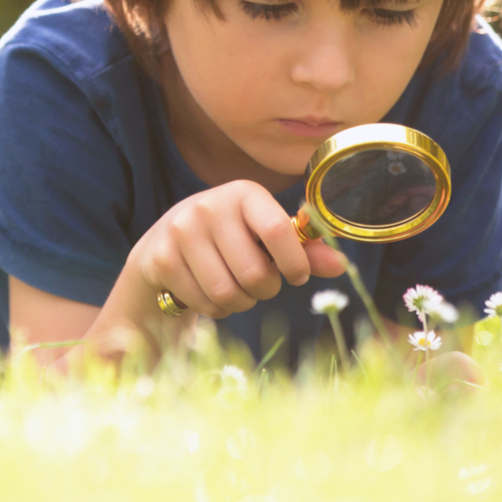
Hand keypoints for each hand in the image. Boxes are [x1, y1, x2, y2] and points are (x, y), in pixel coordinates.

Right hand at [126, 180, 348, 320]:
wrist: (162, 246)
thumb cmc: (229, 241)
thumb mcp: (263, 236)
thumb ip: (302, 250)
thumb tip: (340, 266)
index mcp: (243, 193)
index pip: (279, 231)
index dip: (295, 263)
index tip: (297, 276)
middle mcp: (209, 206)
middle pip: (255, 273)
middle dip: (264, 290)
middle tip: (259, 283)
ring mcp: (181, 231)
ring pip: (229, 293)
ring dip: (240, 302)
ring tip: (234, 288)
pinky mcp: (161, 259)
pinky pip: (205, 303)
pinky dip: (215, 309)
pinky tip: (207, 291)